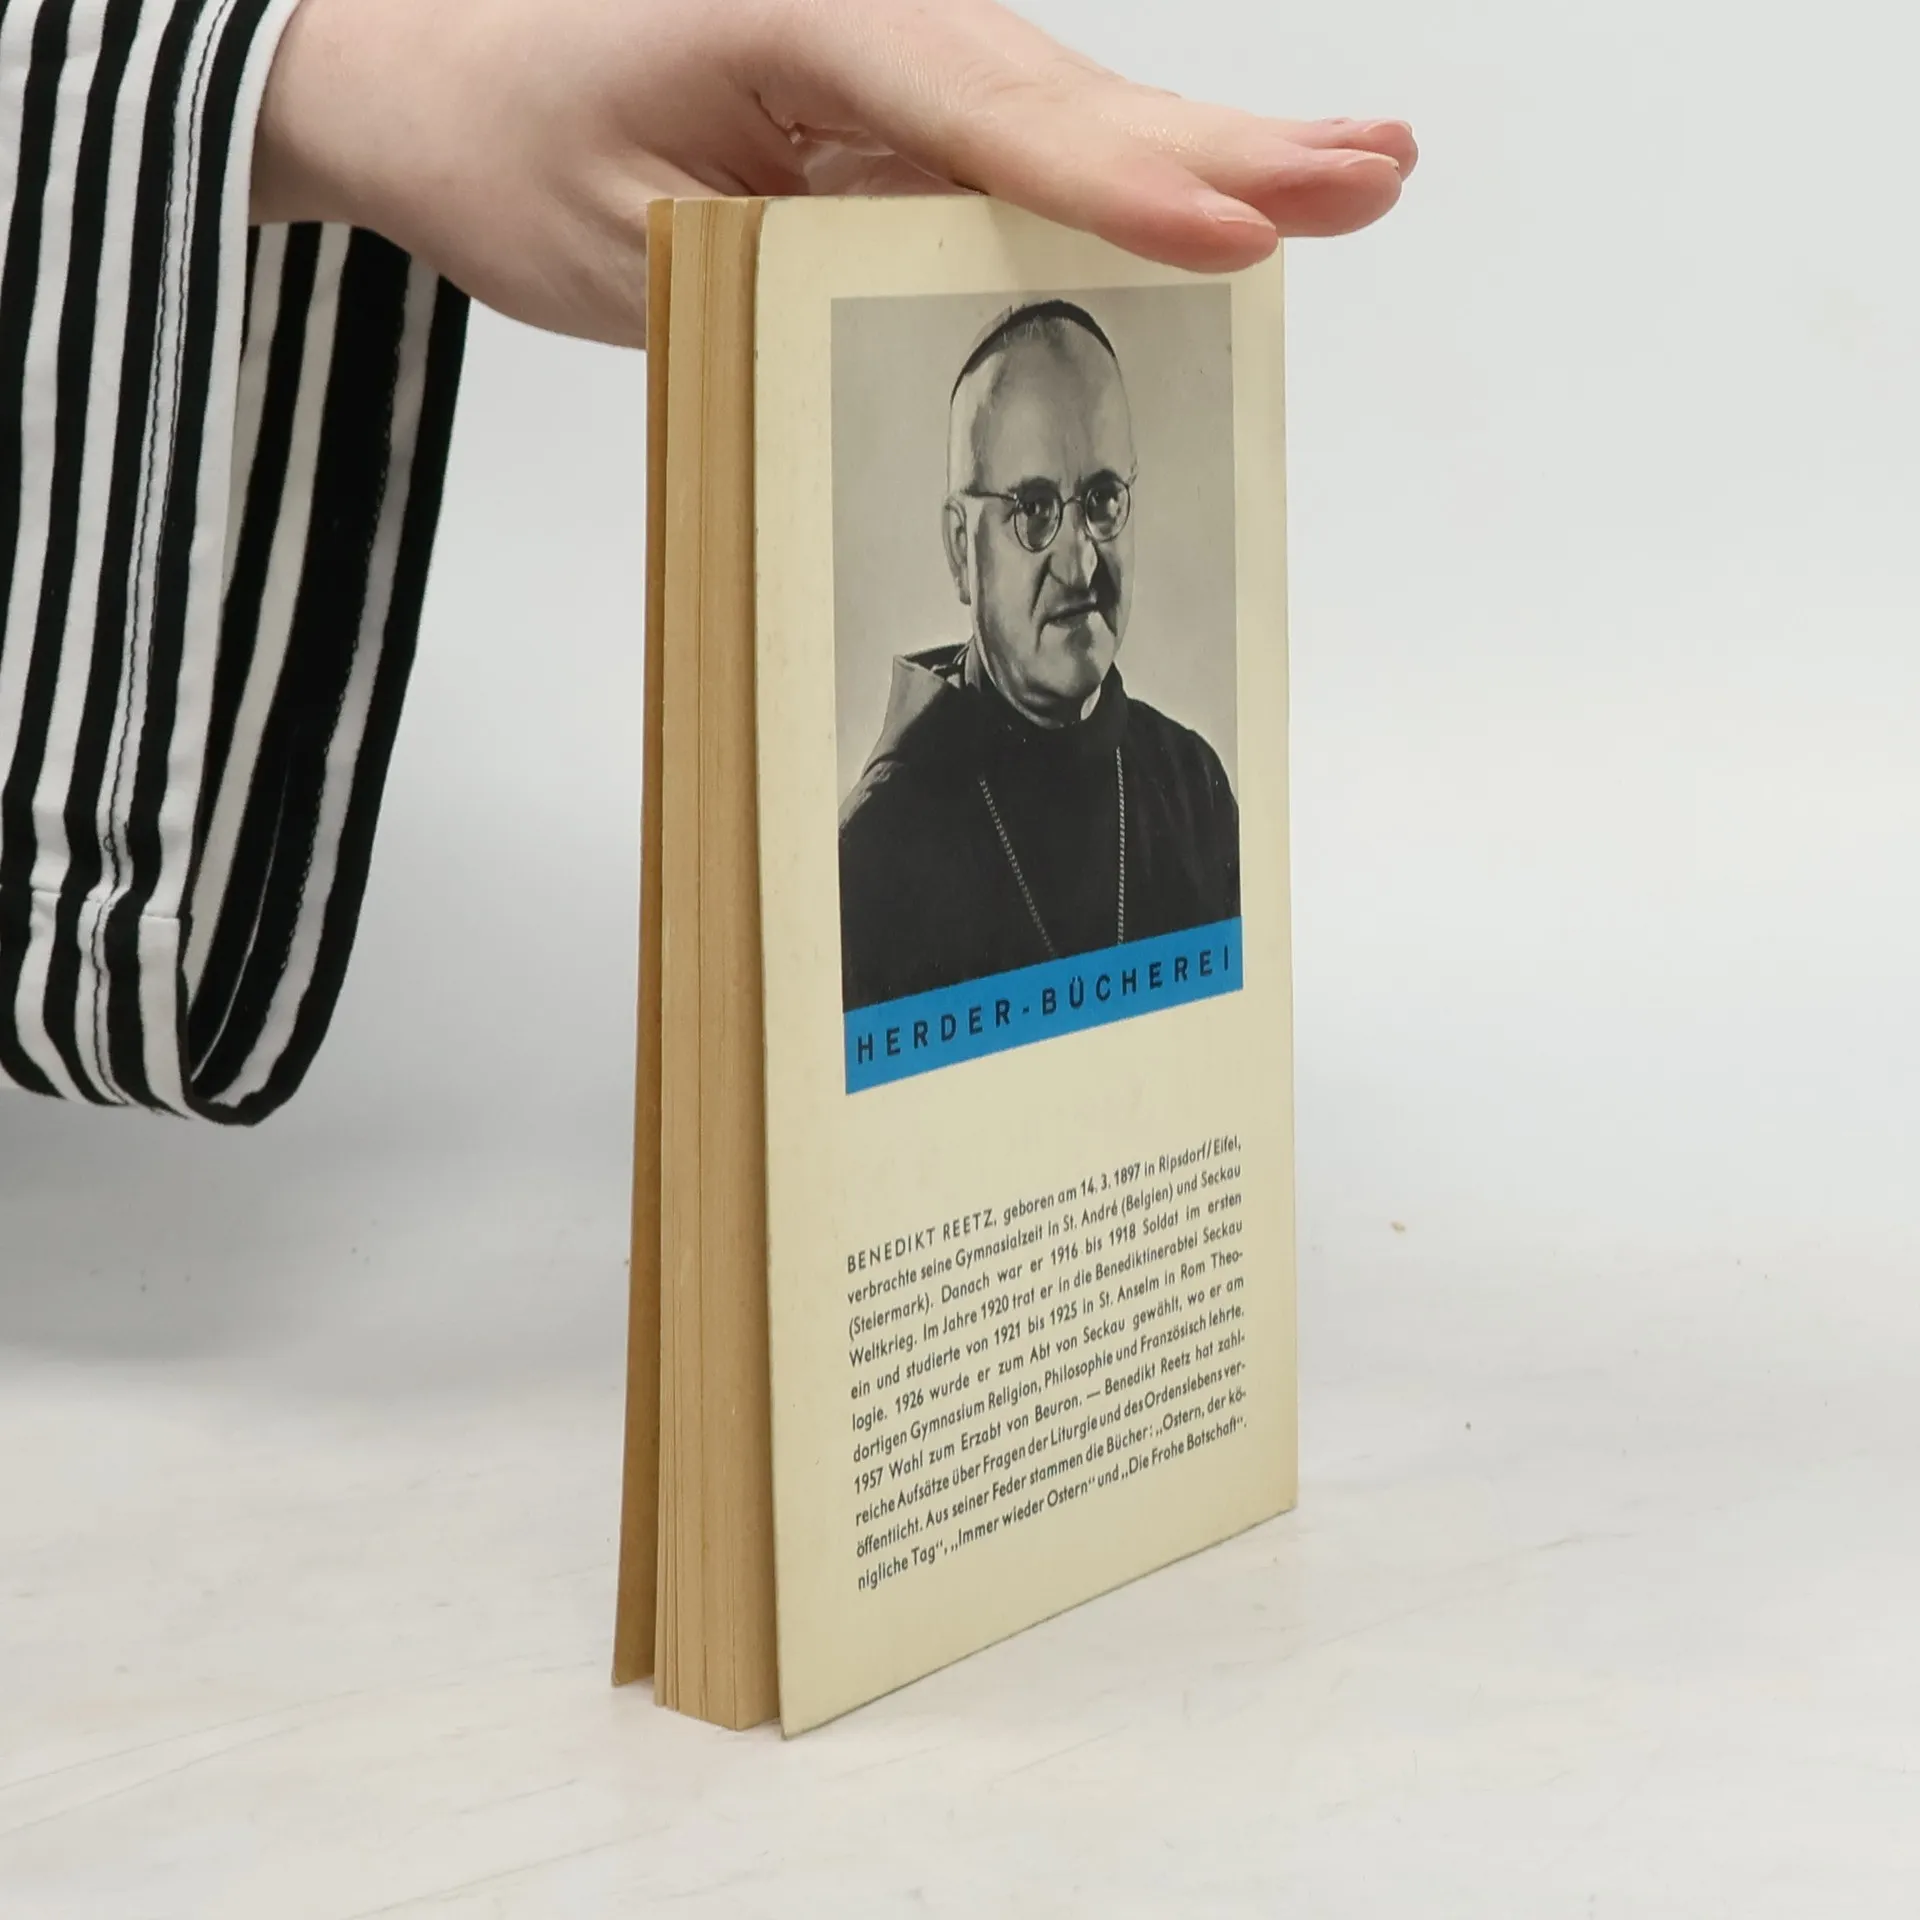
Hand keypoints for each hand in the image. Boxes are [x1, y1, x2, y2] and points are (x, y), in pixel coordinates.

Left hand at [253, 0, 1416, 347]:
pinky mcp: (894, 100)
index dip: (1115, 182)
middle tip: (1368, 174)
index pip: (979, 107)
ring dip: (1212, 156)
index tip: (1233, 231)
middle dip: (1225, 147)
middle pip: (1070, 91)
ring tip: (1349, 177)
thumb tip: (942, 325)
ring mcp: (890, 50)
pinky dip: (1133, 180)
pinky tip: (1226, 197)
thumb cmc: (508, 143)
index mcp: (790, 11)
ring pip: (1072, 113)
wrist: (437, 75)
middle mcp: (866, 7)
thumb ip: (793, 270)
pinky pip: (1029, 146)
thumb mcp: (634, 246)